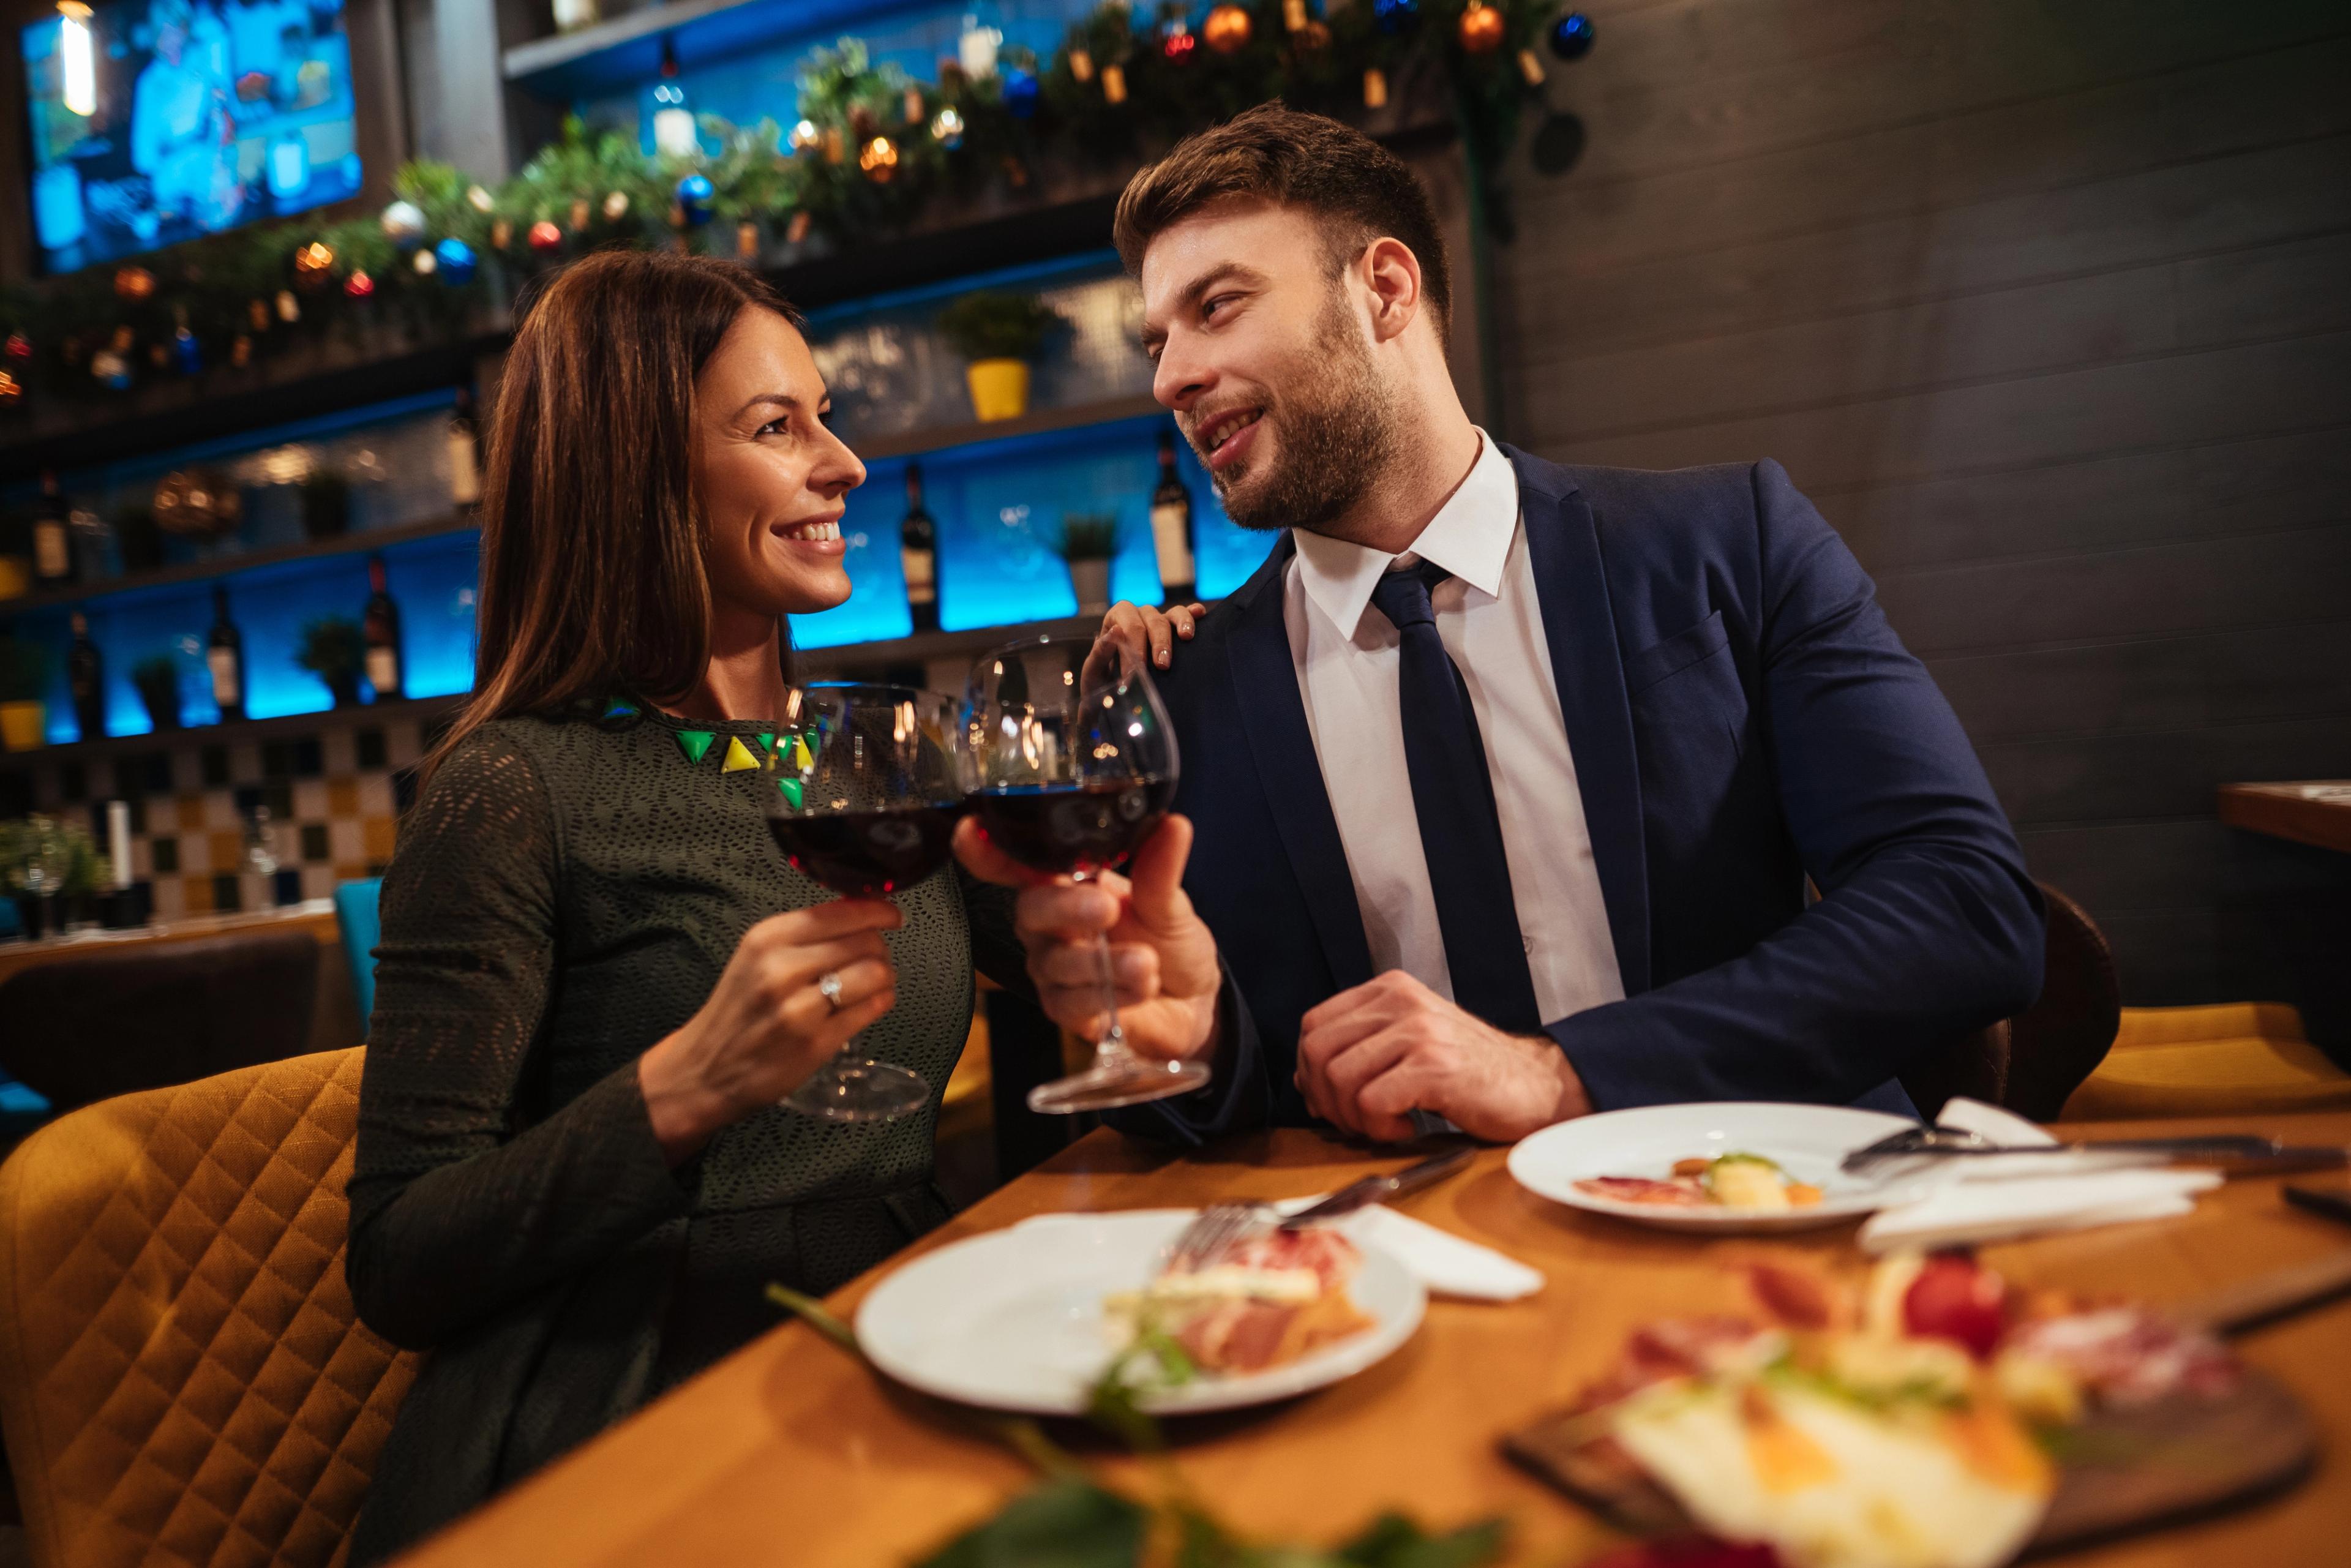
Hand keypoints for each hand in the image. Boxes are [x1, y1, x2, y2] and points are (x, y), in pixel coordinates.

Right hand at [638, 899, 902, 1160]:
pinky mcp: (816, 1043)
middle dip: (880, 949)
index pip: (843, 911)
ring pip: (875, 974)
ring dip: (885, 978)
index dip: (879, 911)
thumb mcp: (757, 957)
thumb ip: (805, 935)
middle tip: (876, 960)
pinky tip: (871, 1004)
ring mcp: (799, 1008)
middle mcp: (782, 968)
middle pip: (866, 941)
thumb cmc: (738, 1009)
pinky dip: (881, 1002)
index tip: (892, 916)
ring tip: (874, 984)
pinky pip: (872, 1009)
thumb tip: (862, 912)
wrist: (705, 1069)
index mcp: (768, 938)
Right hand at [953, 812, 1222, 1060]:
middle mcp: (1050, 924)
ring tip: (1146, 962)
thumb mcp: (1171, 904)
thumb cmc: (1171, 944)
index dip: (988, 850)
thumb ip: (1161, 869)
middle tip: (1104, 909)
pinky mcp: (1064, 1008)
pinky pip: (1070, 1002)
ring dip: (1101, 962)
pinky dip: (1110, 993)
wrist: (1193, 1002)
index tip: (970, 832)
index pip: (1019, 863)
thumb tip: (1174, 826)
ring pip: (1053, 961)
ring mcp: (1053, 967)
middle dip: (1065, 908)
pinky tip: (1141, 985)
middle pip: (1030, 910)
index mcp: (1067, 885)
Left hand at [1097, 598, 1207, 672]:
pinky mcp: (1174, 630)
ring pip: (1172, 614)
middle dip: (1159, 642)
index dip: (1134, 647)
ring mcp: (1158, 621)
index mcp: (1116, 620)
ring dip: (1180, 624)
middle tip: (1163, 666)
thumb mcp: (1093, 671)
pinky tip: (1200, 614)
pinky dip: (1192, 614)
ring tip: (1186, 637)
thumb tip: (1115, 632)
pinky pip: (1185, 615)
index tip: (1133, 674)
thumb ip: (1100, 652)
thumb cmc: (1100, 683)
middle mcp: (1138, 616)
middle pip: (1153, 620)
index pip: (1128, 625)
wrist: (1112, 696)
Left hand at [1294, 971, 1589, 1143]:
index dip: (1310, 1071)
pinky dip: (1380, 1128)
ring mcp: (1419, 1030)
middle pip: (1318, 1052)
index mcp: (1389, 990)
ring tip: (1386, 1126)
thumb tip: (1305, 1081)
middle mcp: (1401, 1001)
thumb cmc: (1469, 1072)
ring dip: (1354, 1118)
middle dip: (1327, 1100)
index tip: (1332, 1101)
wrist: (1534, 1085)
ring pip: (1340, 1078)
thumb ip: (1360, 1051)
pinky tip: (1408, 1129)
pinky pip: (1371, 1102)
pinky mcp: (1435, 1065)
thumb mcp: (1409, 1043)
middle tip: (1357, 1122)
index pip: (1314, 1025)